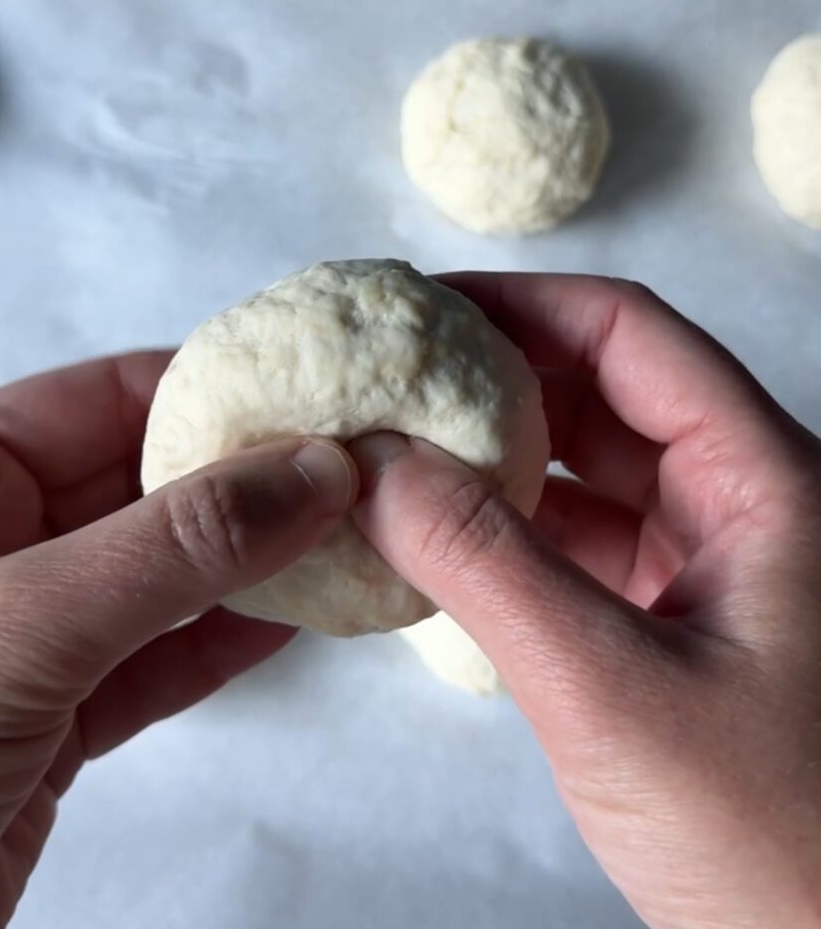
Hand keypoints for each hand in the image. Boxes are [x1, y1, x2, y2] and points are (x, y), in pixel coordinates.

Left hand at [0, 353, 355, 927]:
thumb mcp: (24, 624)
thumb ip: (173, 547)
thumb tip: (308, 474)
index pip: (99, 399)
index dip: (205, 392)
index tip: (305, 398)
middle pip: (142, 484)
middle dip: (242, 480)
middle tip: (341, 473)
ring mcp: (26, 635)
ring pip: (160, 575)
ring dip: (249, 562)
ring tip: (337, 538)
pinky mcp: (53, 720)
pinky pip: (157, 660)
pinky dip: (224, 642)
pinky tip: (291, 620)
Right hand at [351, 274, 820, 928]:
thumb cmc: (775, 843)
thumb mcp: (609, 690)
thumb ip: (485, 566)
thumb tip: (373, 466)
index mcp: (768, 480)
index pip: (631, 336)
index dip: (522, 304)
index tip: (418, 309)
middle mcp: (746, 503)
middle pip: (606, 394)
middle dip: (494, 378)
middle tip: (385, 376)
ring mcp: (712, 565)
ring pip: (589, 471)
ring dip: (494, 457)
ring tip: (391, 446)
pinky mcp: (677, 622)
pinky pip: (582, 544)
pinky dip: (508, 532)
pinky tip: (435, 535)